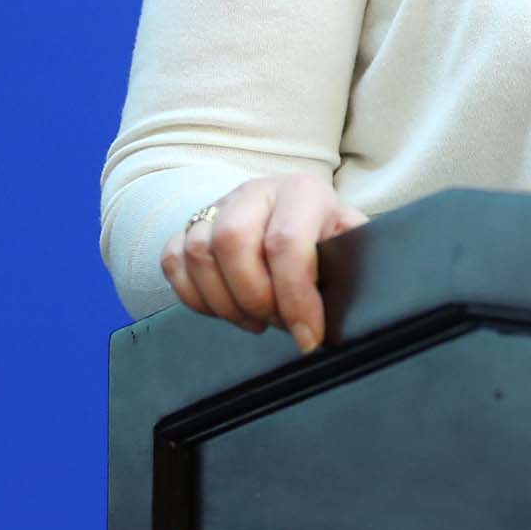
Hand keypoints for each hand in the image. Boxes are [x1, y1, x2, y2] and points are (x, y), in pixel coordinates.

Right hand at [159, 173, 364, 352]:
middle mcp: (256, 192)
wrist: (301, 218)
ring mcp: (219, 207)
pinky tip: (225, 307)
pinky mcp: (192, 227)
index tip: (307, 338)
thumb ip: (352, 264)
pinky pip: (174, 261)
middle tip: (275, 322)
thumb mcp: (350, 245)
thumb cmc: (329, 240)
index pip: (286, 243)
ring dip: (225, 302)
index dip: (295, 299)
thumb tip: (356, 305)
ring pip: (197, 253)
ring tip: (256, 318)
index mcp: (302, 191)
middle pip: (231, 242)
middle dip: (253, 298)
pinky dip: (195, 295)